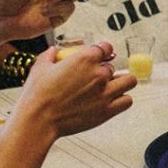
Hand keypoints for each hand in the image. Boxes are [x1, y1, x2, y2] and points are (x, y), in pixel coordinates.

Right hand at [19, 41, 135, 137]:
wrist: (38, 120)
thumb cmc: (38, 95)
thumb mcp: (40, 66)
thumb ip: (51, 55)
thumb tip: (54, 51)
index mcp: (85, 58)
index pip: (106, 47)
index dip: (103, 51)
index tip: (101, 55)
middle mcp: (99, 73)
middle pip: (114, 66)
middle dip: (105, 71)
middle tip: (95, 78)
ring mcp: (105, 92)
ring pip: (129, 81)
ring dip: (121, 82)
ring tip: (111, 86)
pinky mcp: (107, 110)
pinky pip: (127, 100)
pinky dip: (122, 99)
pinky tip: (112, 100)